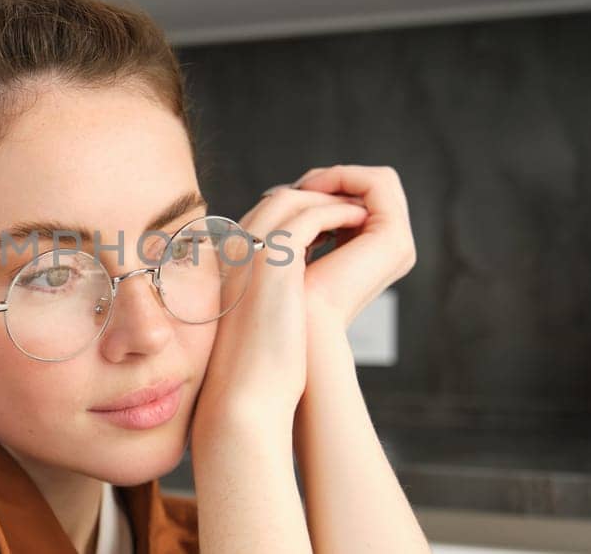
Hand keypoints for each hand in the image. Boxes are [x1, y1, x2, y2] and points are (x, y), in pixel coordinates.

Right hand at [195, 183, 370, 425]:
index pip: (265, 215)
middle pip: (279, 199)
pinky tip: (359, 222)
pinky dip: (337, 213)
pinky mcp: (272, 260)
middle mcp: (234, 250)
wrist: (244, 393)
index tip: (333, 222)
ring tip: (360, 210)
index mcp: (229, 263)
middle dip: (319, 198)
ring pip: (293, 200)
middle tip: (351, 208)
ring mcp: (250, 251)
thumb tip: (293, 295)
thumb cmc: (255, 369)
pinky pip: (308, 217)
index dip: (302, 212)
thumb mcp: (259, 321)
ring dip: (331, 200)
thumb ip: (268, 296)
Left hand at [290, 165, 417, 330]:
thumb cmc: (296, 295)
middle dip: (336, 178)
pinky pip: (376, 184)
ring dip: (338, 176)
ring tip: (305, 187)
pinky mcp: (393, 236)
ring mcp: (400, 242)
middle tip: (300, 185)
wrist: (303, 326)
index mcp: (380, 252)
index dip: (333, 188)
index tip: (296, 192)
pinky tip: (313, 189)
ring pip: (379, 180)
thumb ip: (317, 222)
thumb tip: (301, 190)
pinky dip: (344, 178)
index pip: (367, 199)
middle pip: (376, 186)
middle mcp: (396, 246)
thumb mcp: (307, 250)